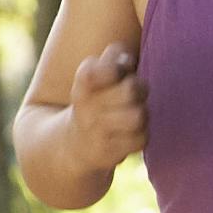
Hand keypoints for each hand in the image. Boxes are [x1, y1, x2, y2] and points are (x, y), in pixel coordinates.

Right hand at [67, 44, 147, 168]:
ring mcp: (96, 131)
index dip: (118, 66)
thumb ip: (114, 61)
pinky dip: (140, 135)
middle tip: (132, 95)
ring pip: (138, 116)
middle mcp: (86, 106)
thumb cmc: (94, 103)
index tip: (117, 71)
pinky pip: (140, 139)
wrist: (72, 145)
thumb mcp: (95, 77)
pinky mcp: (107, 153)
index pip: (107, 67)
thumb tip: (126, 59)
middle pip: (131, 89)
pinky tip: (129, 133)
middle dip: (139, 89)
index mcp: (83, 82)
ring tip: (132, 114)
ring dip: (141, 114)